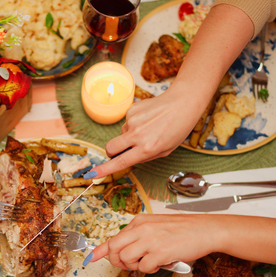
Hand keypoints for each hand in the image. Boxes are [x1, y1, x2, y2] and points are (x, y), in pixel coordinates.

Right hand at [85, 4, 254, 179]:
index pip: (120, 162)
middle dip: (112, 153)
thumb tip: (127, 158)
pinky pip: (126, 123)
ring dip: (129, 136)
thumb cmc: (178, 128)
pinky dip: (134, 124)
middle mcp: (137, 135)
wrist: (183, 102)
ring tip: (149, 129)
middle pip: (111, 148)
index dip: (104, 169)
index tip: (92, 174)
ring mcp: (132, 121)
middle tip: (123, 151)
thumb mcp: (165, 150)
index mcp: (147, 148)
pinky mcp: (131, 110)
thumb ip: (145, 157)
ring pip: (121, 135)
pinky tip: (148, 120)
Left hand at [89, 214, 219, 272]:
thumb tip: (123, 250)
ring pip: (125, 259)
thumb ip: (139, 236)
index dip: (99, 251)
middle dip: (116, 261)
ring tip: (148, 263)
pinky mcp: (160, 252)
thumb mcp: (156, 227)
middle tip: (128, 265)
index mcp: (139, 222)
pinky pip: (144, 267)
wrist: (205, 230)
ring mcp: (150, 240)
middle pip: (114, 249)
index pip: (113, 237)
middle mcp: (142, 229)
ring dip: (134, 266)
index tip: (91, 258)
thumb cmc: (184, 230)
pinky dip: (149, 270)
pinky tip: (159, 264)